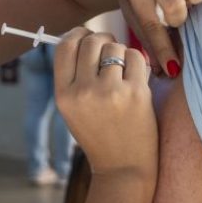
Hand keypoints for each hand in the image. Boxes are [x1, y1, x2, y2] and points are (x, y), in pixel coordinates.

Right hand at [54, 28, 156, 177]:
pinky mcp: (136, 93)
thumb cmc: (99, 134)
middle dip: (103, 40)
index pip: (65, 46)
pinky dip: (138, 62)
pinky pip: (136, 56)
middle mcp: (83, 92)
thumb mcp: (72, 109)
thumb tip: (83, 35)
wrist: (123, 168)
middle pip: (91, 41)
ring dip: (121, 53)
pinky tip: (135, 79)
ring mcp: (110, 92)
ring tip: (122, 73)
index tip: (87, 36)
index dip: (78, 34)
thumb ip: (74, 75)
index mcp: (63, 95)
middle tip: (110, 50)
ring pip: (115, 46)